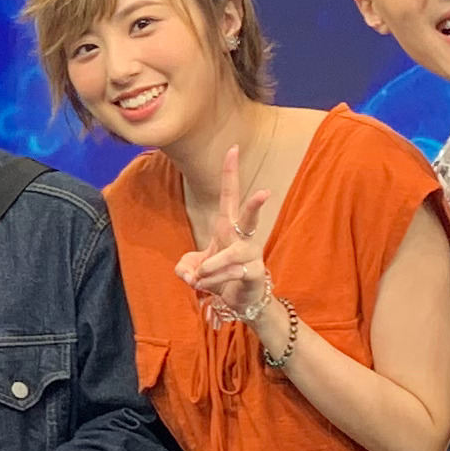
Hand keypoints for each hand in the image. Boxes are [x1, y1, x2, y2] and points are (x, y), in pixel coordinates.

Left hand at [172, 142, 275, 326]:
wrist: (237, 301)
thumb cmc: (218, 276)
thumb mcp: (193, 270)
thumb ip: (184, 267)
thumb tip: (188, 274)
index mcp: (227, 226)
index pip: (229, 195)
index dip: (230, 173)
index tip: (233, 149)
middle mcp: (243, 236)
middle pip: (249, 216)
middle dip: (255, 204)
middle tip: (265, 192)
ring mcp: (252, 253)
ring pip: (231, 255)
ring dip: (210, 268)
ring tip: (200, 278)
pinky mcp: (255, 272)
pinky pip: (233, 274)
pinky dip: (214, 281)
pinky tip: (208, 286)